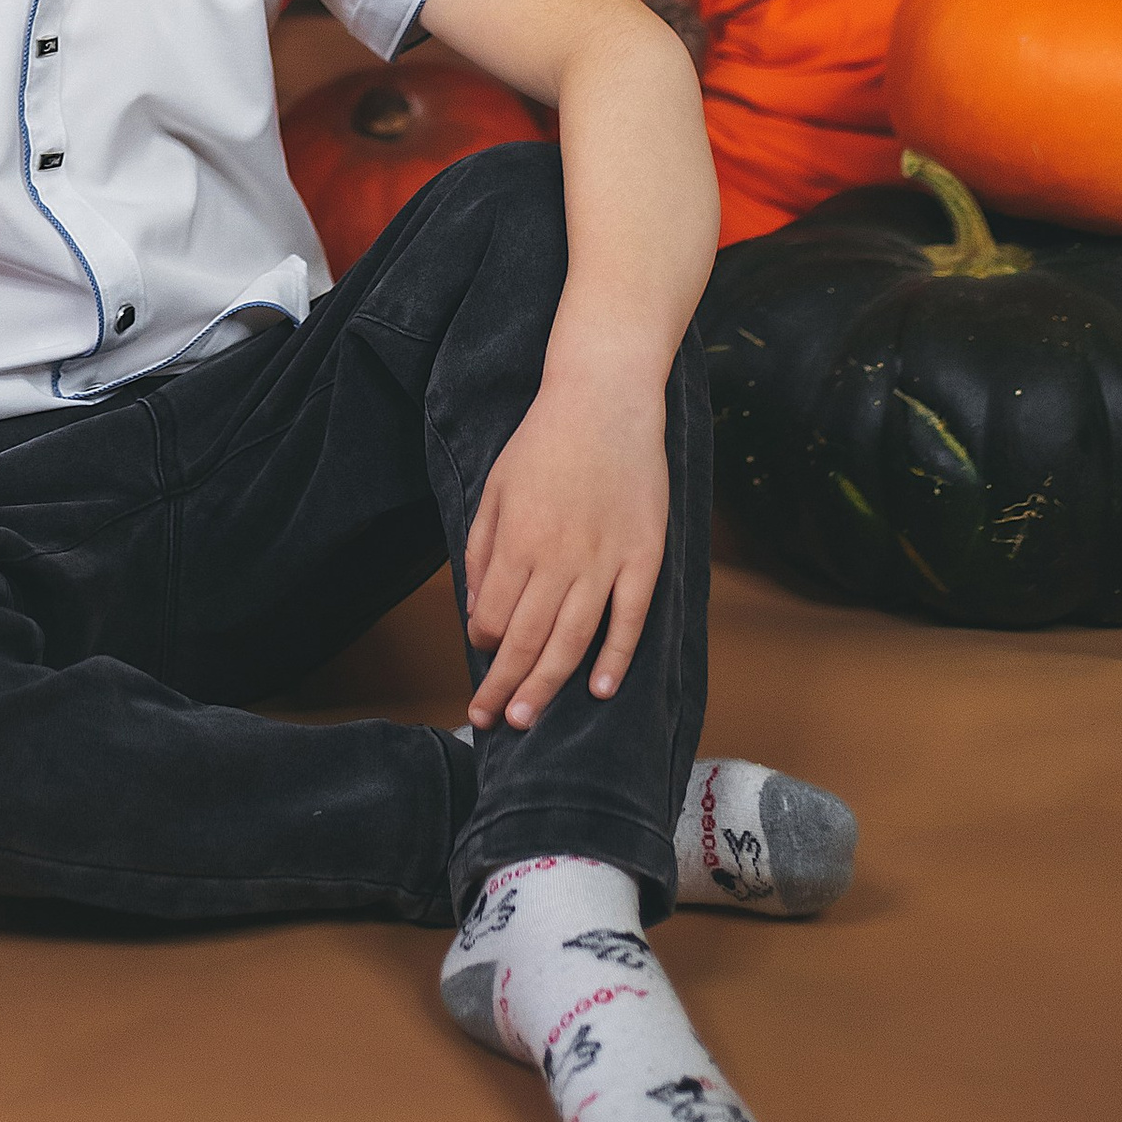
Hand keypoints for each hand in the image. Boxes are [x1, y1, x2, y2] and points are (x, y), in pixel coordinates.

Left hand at [462, 366, 668, 733]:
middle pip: (527, 639)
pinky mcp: (645, 556)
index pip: (492, 615)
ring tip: (527, 719)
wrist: (604, 399)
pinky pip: (630, 618)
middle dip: (504, 686)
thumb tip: (476, 613)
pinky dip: (616, 657)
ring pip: (573, 640)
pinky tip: (600, 690)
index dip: (482, 645)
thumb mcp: (495, 489)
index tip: (479, 661)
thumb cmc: (542, 442)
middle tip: (490, 722)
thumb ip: (483, 552)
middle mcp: (559, 558)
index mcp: (518, 540)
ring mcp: (606, 560)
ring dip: (547, 684)